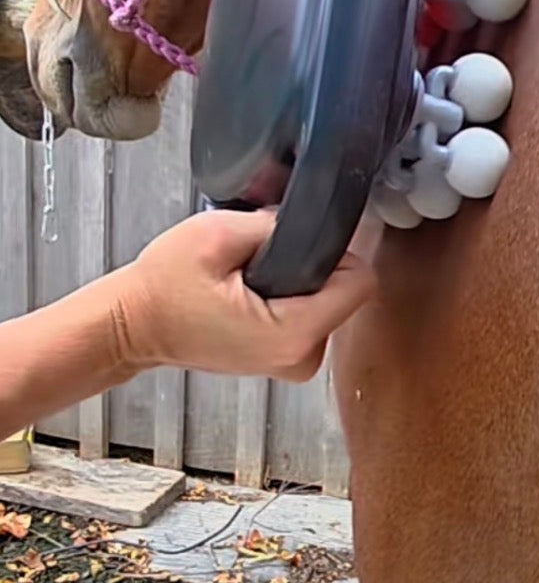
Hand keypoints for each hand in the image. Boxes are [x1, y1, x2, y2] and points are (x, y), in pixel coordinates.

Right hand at [114, 209, 377, 380]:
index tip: (303, 239)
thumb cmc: (164, 287)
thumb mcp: (217, 234)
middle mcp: (302, 357)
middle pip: (345, 291)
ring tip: (251, 275)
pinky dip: (288, 297)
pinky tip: (251, 291)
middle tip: (261, 258)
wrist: (133, 326)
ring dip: (299, 281)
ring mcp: (294, 362)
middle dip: (313, 265)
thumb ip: (275, 224)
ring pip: (328, 302)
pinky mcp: (284, 358)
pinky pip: (309, 315)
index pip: (360, 282)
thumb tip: (311, 219)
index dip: (338, 251)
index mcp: (294, 332)